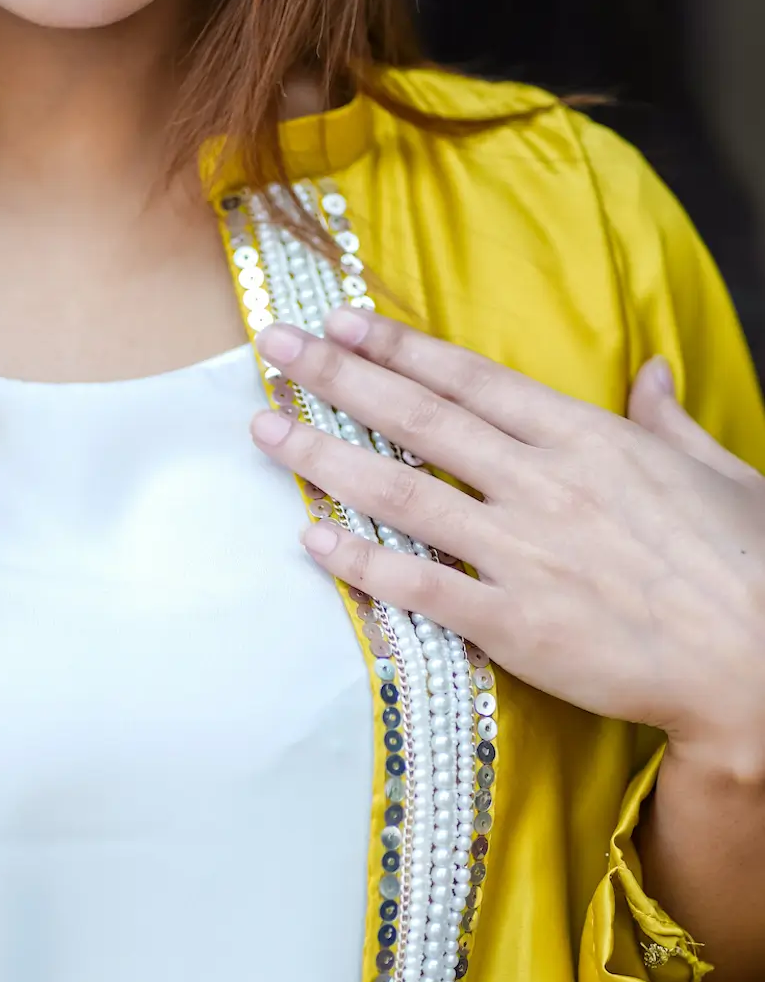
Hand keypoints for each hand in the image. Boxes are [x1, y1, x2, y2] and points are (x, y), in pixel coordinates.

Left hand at [249, 308, 764, 779]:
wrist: (760, 659)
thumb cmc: (748, 561)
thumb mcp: (715, 467)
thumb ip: (665, 418)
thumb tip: (650, 371)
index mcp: (589, 439)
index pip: (471, 380)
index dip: (399, 347)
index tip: (342, 321)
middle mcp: (545, 485)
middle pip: (419, 420)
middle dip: (338, 377)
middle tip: (275, 350)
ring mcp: (524, 554)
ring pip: (402, 493)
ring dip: (325, 457)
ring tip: (266, 430)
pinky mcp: (514, 624)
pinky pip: (418, 585)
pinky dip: (360, 562)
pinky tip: (311, 541)